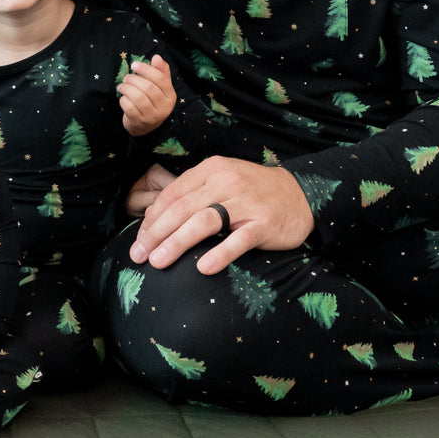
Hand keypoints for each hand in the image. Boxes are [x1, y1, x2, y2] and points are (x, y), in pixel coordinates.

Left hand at [119, 54, 177, 135]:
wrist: (146, 127)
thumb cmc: (152, 102)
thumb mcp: (160, 87)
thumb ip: (160, 71)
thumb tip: (157, 57)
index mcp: (170, 95)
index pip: (161, 79)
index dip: (146, 69)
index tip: (134, 65)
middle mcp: (164, 107)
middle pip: (148, 87)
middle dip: (133, 79)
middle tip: (126, 78)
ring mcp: (152, 116)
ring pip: (138, 97)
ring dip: (126, 88)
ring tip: (122, 86)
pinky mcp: (139, 122)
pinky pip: (129, 107)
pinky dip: (123, 100)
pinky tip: (123, 98)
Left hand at [129, 156, 313, 274]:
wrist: (300, 194)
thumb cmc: (252, 191)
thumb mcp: (221, 181)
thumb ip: (192, 194)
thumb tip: (154, 219)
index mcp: (211, 169)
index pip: (172, 195)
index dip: (152, 219)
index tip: (138, 241)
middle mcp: (226, 182)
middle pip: (182, 209)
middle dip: (156, 234)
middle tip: (139, 256)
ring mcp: (246, 202)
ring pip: (204, 222)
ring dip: (177, 243)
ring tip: (158, 262)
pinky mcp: (265, 223)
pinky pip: (239, 240)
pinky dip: (220, 253)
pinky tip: (203, 268)